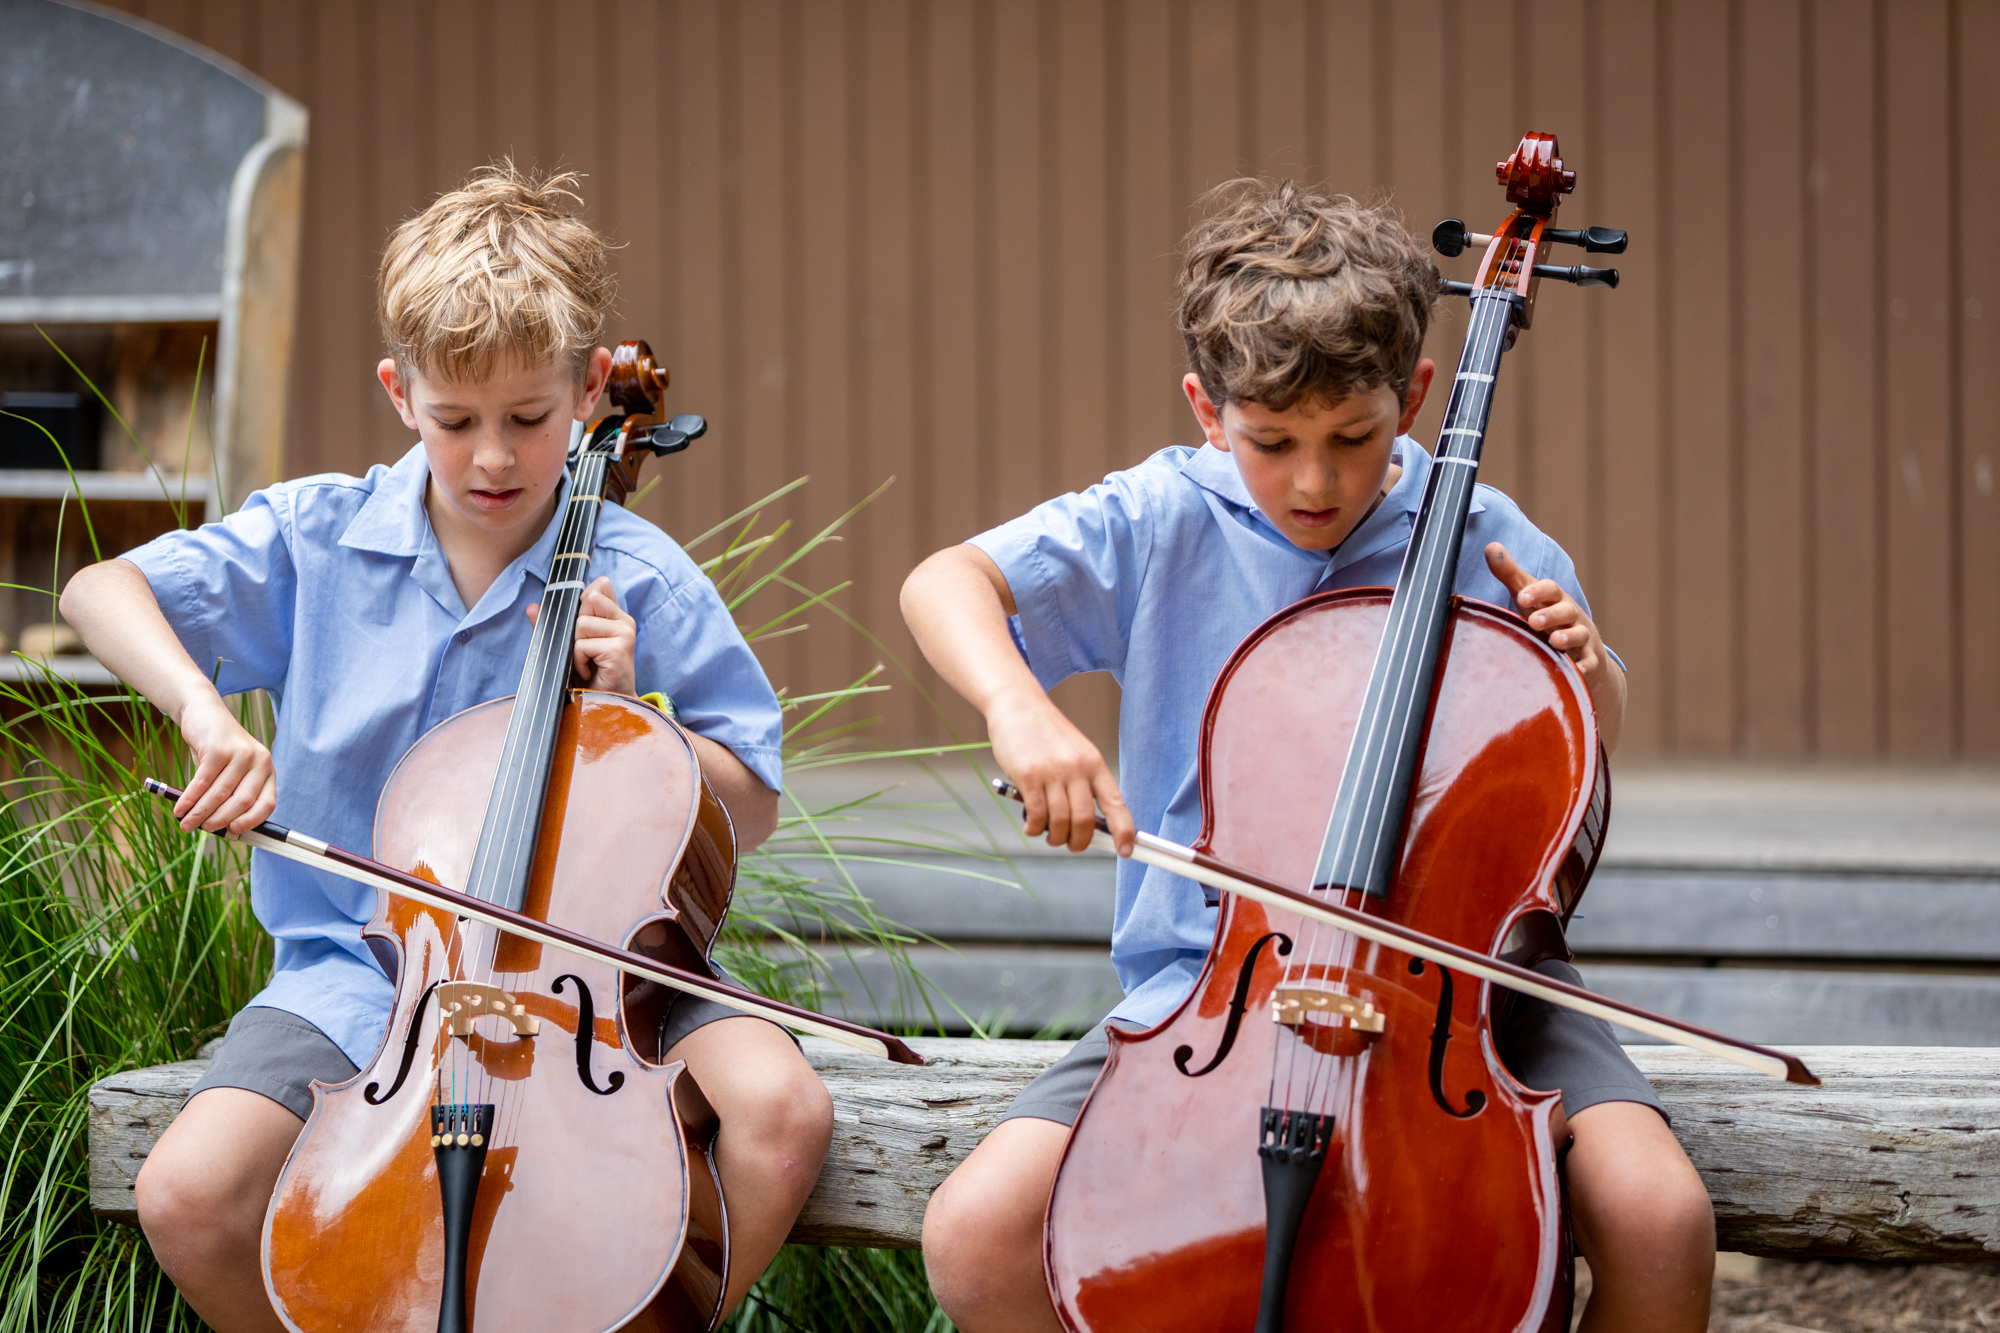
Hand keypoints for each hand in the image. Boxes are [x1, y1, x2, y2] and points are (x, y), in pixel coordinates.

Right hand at [173, 693, 275, 834]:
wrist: (204, 714)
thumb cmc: (218, 750)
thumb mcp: (231, 772)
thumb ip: (230, 796)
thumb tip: (221, 829)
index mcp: (267, 771)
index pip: (267, 804)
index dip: (251, 821)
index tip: (234, 832)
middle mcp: (260, 762)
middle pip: (241, 802)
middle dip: (219, 820)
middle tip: (202, 829)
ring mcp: (241, 754)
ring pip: (220, 794)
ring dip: (200, 813)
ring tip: (185, 822)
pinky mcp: (219, 750)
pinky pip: (202, 783)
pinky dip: (189, 799)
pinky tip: (180, 808)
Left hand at [527, 576, 636, 693]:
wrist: (605, 705)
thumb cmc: (590, 676)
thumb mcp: (571, 646)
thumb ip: (554, 624)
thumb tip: (531, 606)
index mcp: (617, 616)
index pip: (599, 587)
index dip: (584, 601)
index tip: (581, 623)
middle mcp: (625, 621)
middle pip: (588, 599)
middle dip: (576, 626)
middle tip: (586, 649)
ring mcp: (624, 634)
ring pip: (581, 624)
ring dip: (576, 648)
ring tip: (587, 662)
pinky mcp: (618, 650)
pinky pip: (582, 645)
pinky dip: (579, 661)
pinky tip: (589, 672)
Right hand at [986, 688, 1134, 854]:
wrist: (1018, 705)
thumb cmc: (1046, 733)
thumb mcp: (1076, 754)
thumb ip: (1083, 784)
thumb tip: (1087, 824)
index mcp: (1094, 764)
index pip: (1116, 803)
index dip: (1124, 831)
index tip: (1126, 850)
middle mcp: (1077, 769)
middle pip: (1085, 821)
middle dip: (1080, 843)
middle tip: (1071, 845)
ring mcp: (1052, 772)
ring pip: (1060, 822)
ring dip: (1055, 837)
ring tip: (1049, 835)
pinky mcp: (1027, 776)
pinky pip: (1036, 815)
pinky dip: (1034, 828)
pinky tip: (1032, 826)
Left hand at [1485, 542, 1612, 688]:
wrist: (1582, 649)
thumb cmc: (1547, 617)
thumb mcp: (1529, 596)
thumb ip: (1510, 574)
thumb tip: (1491, 546)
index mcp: (1555, 599)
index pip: (1550, 589)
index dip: (1537, 591)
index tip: (1521, 596)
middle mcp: (1571, 616)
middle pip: (1566, 611)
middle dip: (1551, 615)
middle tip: (1533, 621)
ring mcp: (1582, 638)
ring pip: (1579, 635)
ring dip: (1568, 638)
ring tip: (1554, 642)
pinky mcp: (1589, 661)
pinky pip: (1589, 664)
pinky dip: (1584, 667)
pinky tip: (1577, 672)